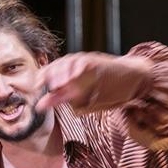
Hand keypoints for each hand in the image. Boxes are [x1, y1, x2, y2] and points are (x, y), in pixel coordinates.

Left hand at [35, 52, 151, 112]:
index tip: (33, 88)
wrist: (133, 79)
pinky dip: (79, 67)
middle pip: (57, 65)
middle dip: (49, 74)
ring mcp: (88, 62)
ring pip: (71, 61)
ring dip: (63, 71)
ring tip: (57, 84)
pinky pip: (87, 62)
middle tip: (42, 85)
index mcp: (69, 73)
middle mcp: (76, 66)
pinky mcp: (100, 62)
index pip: (50, 71)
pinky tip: (74, 75)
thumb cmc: (107, 90)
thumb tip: (39, 106)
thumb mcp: (82, 98)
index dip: (40, 78)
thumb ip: (62, 99)